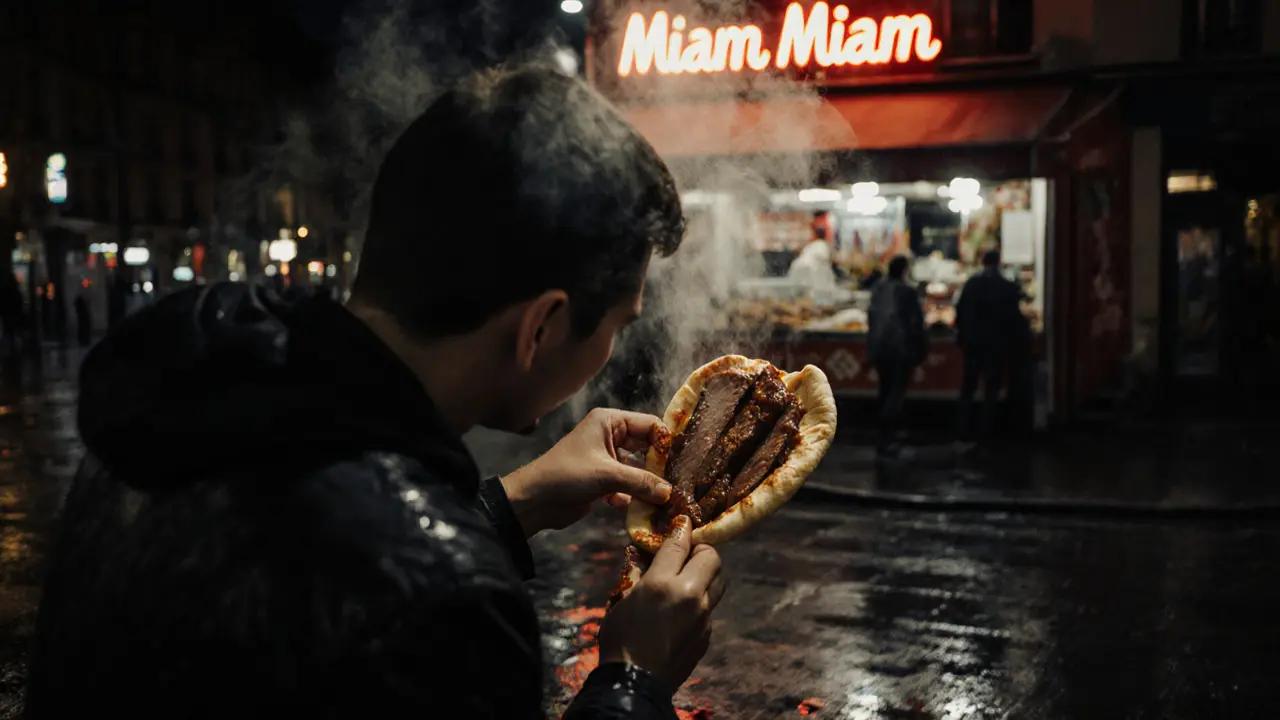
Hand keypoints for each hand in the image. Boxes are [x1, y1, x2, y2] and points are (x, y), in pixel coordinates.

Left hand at [500, 408, 672, 536]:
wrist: (532, 502)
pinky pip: (628, 486)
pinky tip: (645, 510)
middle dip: (661, 465)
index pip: (650, 425)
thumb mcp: (605, 475)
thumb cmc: (565, 476)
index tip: (687, 459)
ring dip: (649, 484)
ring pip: (638, 469)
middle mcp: (610, 436)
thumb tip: (670, 492)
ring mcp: (607, 460)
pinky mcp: (603, 482)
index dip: (667, 441)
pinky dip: (635, 497)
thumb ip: (640, 482)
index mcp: (609, 422)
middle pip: (647, 447)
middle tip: (684, 481)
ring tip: (670, 498)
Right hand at [597, 516, 726, 692]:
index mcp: (664, 583)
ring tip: (687, 579)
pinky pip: (711, 607)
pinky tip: (681, 610)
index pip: (681, 542)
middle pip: (712, 556)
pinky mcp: (707, 634)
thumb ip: (636, 571)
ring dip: (707, 574)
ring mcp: (703, 617)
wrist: (635, 683)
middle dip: (701, 550)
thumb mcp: (620, 598)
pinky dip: (700, 601)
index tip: (681, 523)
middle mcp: (691, 596)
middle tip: (685, 554)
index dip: (681, 529)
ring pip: (719, 581)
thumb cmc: (620, 638)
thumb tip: (641, 552)